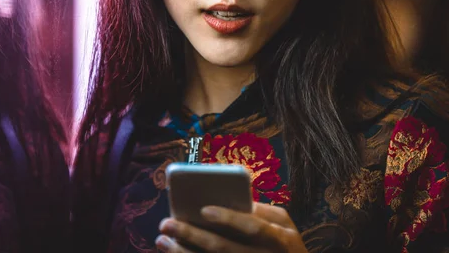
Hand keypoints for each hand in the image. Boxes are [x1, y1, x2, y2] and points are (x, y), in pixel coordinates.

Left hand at [156, 202, 307, 252]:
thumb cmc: (286, 245)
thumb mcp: (285, 226)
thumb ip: (261, 212)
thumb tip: (228, 200)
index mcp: (280, 239)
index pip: (253, 227)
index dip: (230, 219)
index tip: (204, 210)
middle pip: (224, 248)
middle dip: (192, 235)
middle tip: (166, 223)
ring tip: (162, 240)